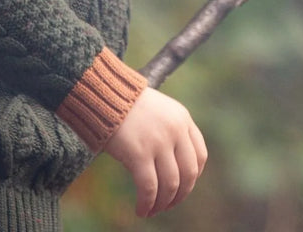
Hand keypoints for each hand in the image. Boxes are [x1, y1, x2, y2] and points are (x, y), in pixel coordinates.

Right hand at [104, 87, 207, 217]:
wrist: (103, 93)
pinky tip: (141, 210)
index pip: (200, 156)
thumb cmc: (126, 103)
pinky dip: (147, 204)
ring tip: (152, 210)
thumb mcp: (158, 109)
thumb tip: (175, 165)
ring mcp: (158, 142)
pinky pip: (149, 188)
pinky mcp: (139, 153)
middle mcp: (175, 130)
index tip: (182, 187)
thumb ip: (170, 130)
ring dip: (163, 203)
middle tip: (168, 204)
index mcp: (182, 118)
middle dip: (179, 195)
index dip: (193, 177)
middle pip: (188, 174)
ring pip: (170, 185)